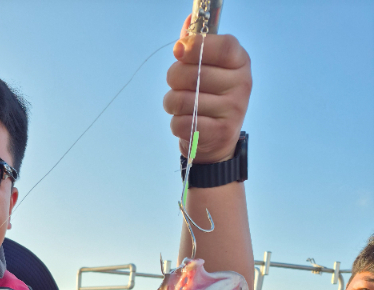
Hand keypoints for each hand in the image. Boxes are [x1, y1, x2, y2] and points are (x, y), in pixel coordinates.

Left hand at [164, 15, 251, 162]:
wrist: (216, 142)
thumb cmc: (208, 98)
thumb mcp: (208, 69)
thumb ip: (197, 46)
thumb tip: (188, 21)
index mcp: (241, 62)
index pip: (222, 47)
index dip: (196, 46)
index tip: (179, 50)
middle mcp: (242, 85)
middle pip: (196, 73)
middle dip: (174, 77)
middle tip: (174, 84)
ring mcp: (234, 110)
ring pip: (184, 100)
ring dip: (171, 102)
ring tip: (177, 105)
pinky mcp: (220, 133)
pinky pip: (182, 123)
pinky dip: (175, 123)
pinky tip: (184, 122)